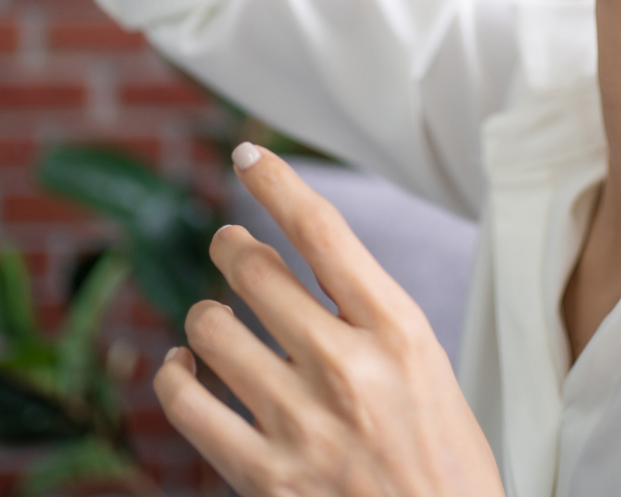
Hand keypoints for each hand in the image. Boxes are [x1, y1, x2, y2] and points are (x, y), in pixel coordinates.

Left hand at [155, 144, 503, 496]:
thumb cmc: (444, 465)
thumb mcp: (429, 374)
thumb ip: (370, 324)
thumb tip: (303, 275)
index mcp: (400, 332)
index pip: (324, 233)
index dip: (277, 183)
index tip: (247, 155)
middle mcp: (347, 366)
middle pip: (254, 270)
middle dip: (231, 248)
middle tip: (230, 248)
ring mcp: (302, 422)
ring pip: (211, 328)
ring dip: (206, 316)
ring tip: (215, 322)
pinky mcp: (265, 476)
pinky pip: (186, 403)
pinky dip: (176, 376)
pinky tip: (184, 371)